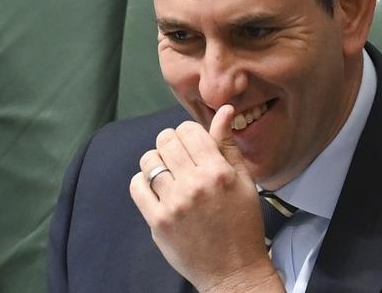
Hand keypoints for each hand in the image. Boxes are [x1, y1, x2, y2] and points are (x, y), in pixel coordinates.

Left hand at [130, 105, 284, 292]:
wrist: (233, 270)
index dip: (189, 132)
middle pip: (166, 140)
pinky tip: (157, 187)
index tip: (193, 143)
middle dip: (172, 142)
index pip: (189, 130)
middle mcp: (194, 185)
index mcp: (218, 172)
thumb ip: (228, 144)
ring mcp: (173, 204)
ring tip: (169, 173)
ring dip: (158, 161)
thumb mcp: (244, 180)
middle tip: (180, 156)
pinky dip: (143, 181)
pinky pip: (137, 185)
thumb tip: (224, 110)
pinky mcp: (157, 222)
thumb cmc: (243, 223)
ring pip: (149, 160)